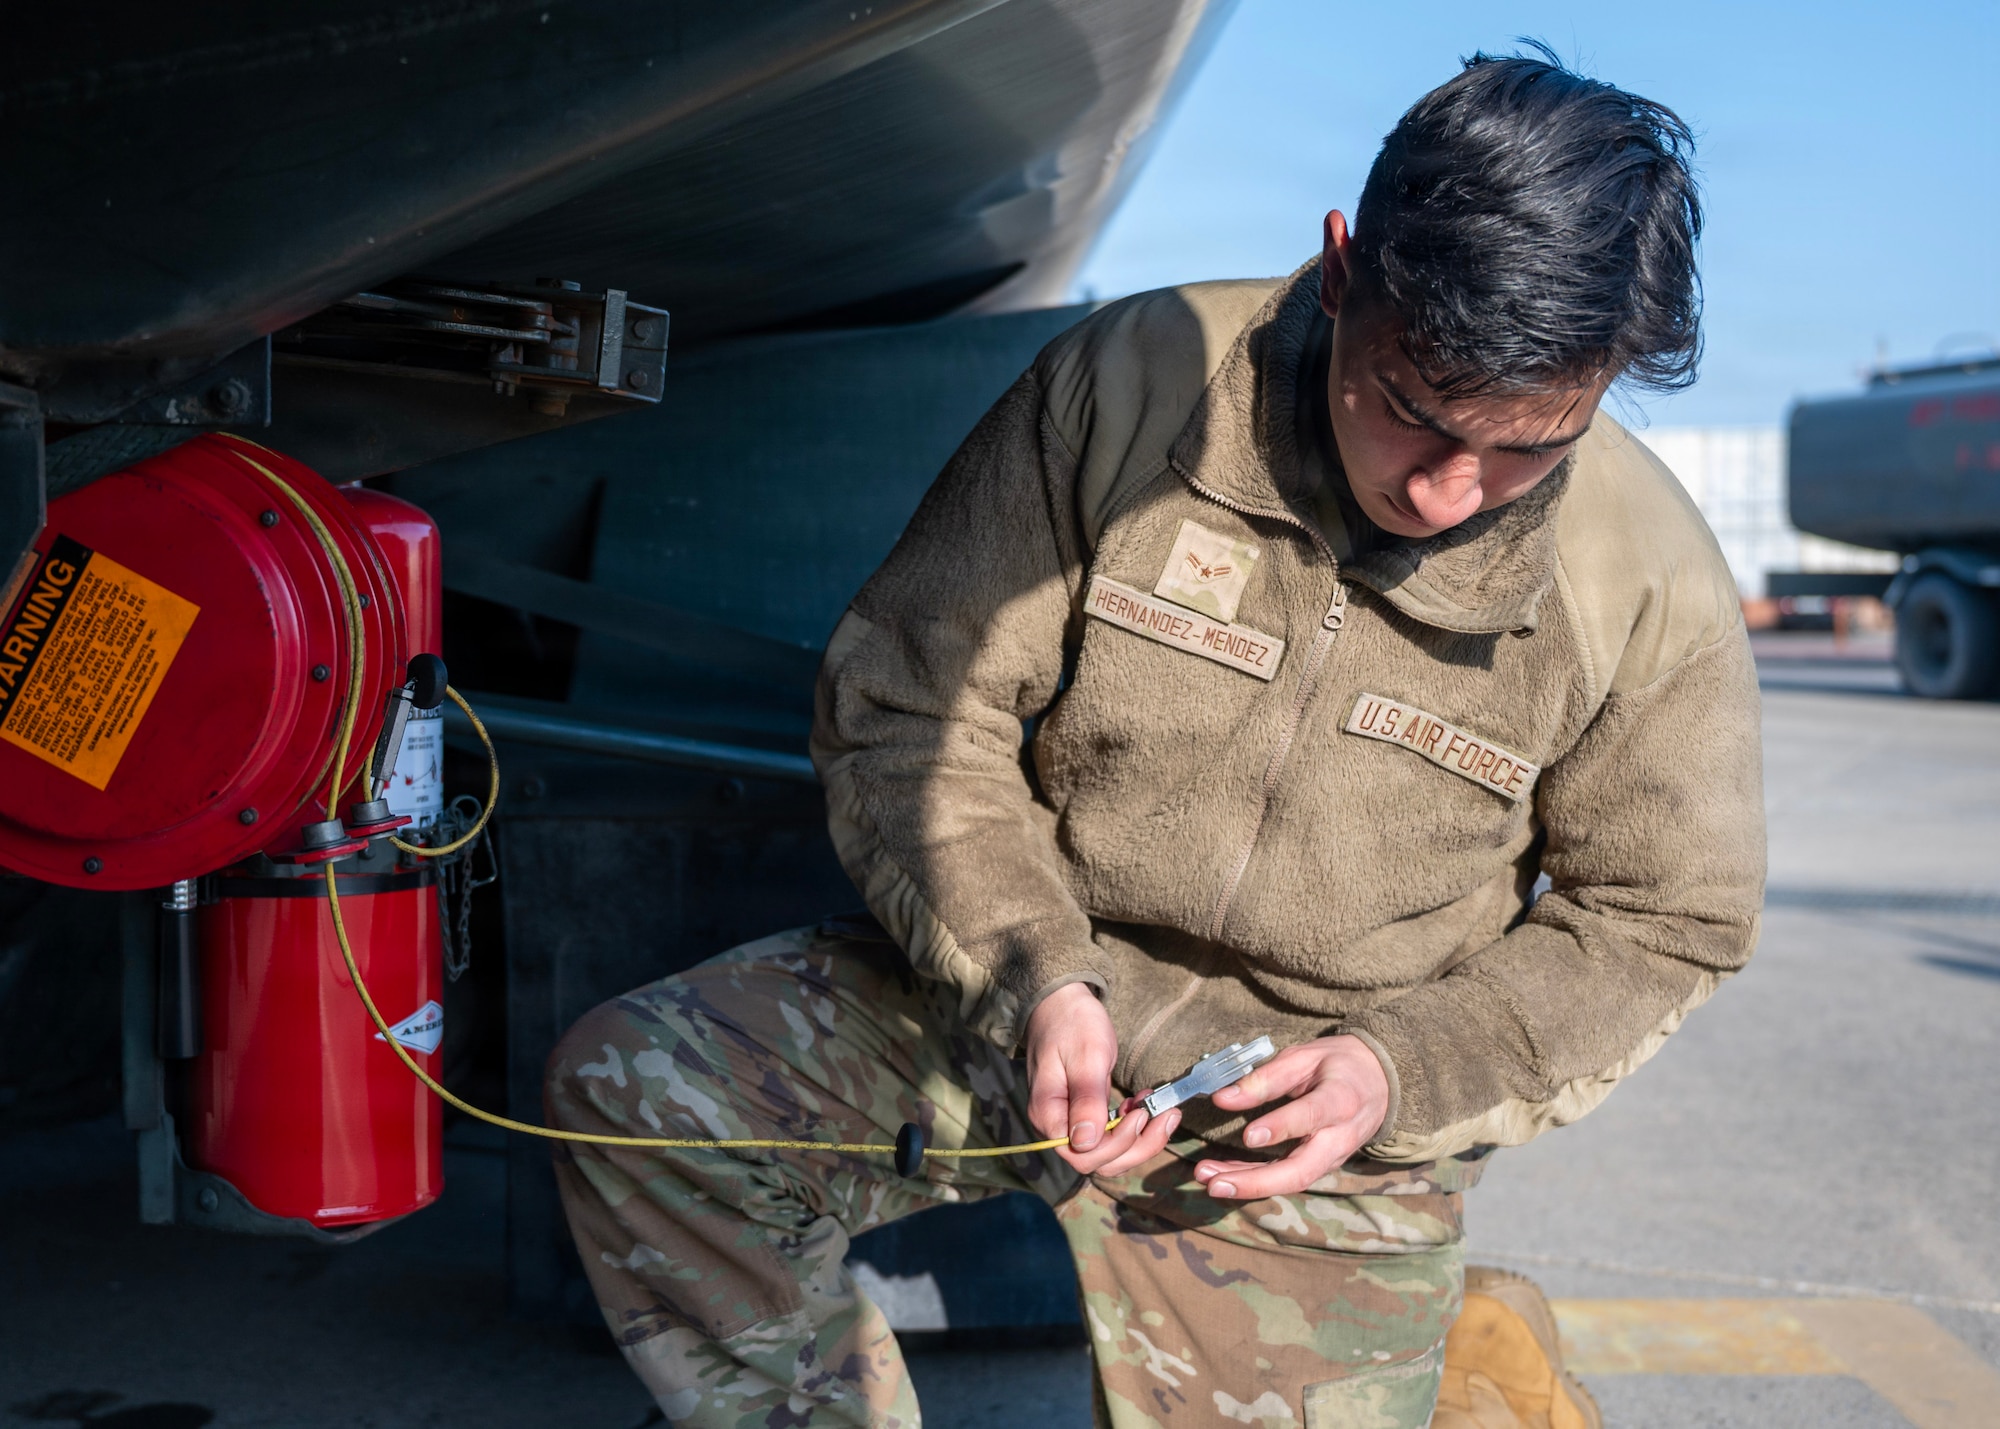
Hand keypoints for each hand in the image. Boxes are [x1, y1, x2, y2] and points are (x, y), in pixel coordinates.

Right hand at [1023, 982, 1180, 1175]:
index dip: (1117, 1144)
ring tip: (1162, 1112)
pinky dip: (1134, 1129)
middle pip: (1099, 1161)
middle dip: (1137, 1145)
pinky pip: (1110, 1137)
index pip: (1083, 1155)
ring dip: (1140, 1140)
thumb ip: (1087, 1099)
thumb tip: (1085, 1142)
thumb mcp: (1087, 1057)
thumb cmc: (1073, 1024)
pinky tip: (1145, 1107)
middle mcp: (1056, 1126)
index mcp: (1049, 1114)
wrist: (1061, 1003)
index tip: (1141, 1114)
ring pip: (1108, 1154)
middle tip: (1166, 1116)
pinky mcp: (1085, 1115)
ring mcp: (1071, 1122)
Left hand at [1193, 1034, 1387, 1199]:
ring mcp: (1332, 1158)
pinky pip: (1287, 1178)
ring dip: (1248, 1185)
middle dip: (1255, 1182)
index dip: (1280, 1128)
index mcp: (1340, 1100)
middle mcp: (1339, 1138)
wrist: (1380, 1083)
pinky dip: (1254, 1179)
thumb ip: (1265, 1078)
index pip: (1310, 1117)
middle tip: (1214, 1182)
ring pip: (1291, 1181)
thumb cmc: (1338, 1065)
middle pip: (1300, 1171)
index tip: (1247, 1135)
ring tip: (1208, 1179)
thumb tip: (1222, 1097)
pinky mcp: (1321, 1166)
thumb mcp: (1304, 1058)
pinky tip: (1222, 1176)